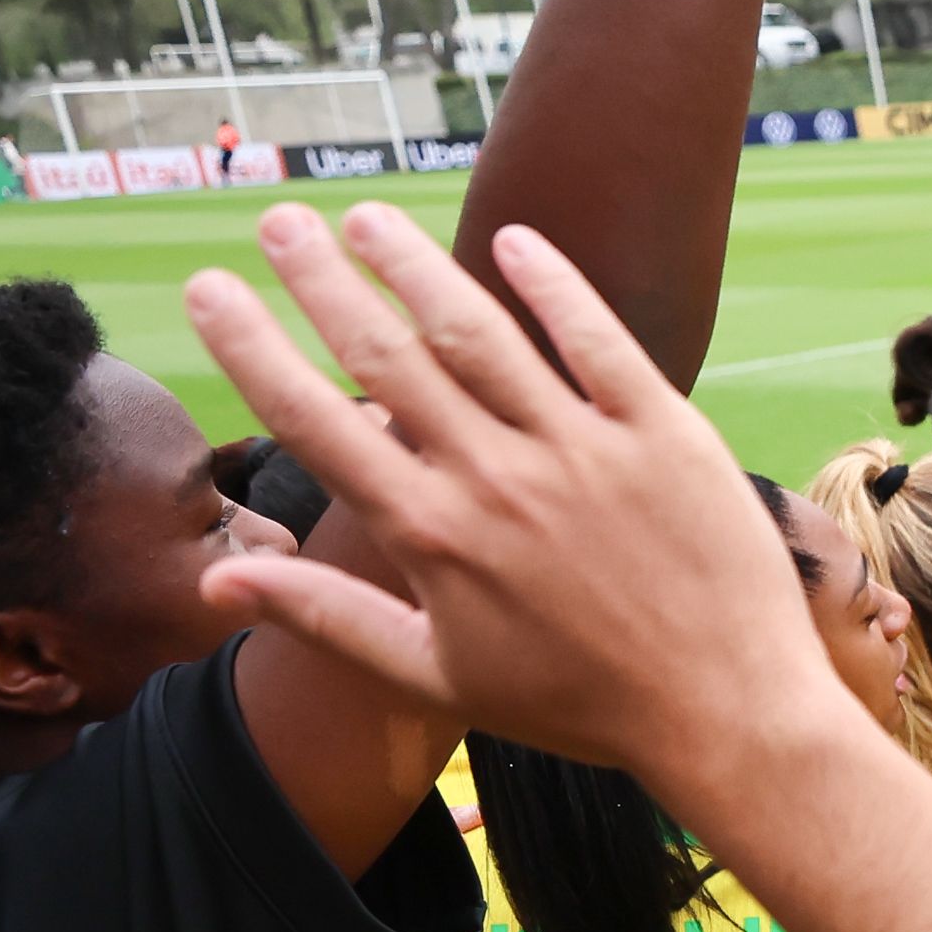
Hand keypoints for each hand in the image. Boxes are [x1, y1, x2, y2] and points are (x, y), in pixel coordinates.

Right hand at [188, 206, 830, 776]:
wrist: (723, 714)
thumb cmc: (577, 702)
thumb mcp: (437, 675)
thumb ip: (325, 617)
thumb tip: (215, 579)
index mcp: (432, 535)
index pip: (317, 421)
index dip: (253, 347)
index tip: (208, 286)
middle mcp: (497, 480)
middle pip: (388, 356)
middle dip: (322, 281)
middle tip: (281, 220)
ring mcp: (583, 449)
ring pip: (479, 333)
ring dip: (416, 265)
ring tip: (367, 217)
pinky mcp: (665, 432)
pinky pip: (597, 341)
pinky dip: (553, 286)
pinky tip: (513, 241)